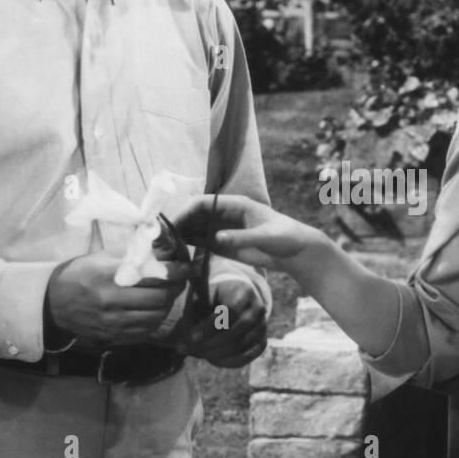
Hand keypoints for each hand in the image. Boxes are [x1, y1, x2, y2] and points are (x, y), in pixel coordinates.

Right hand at [45, 251, 192, 348]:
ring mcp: (113, 322)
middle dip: (176, 288)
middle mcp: (112, 301)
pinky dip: (155, 320)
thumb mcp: (102, 257)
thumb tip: (163, 250)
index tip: (185, 267)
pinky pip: (145, 331)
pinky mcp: (113, 336)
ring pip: (156, 316)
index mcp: (109, 276)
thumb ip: (132, 255)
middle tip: (180, 281)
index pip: (154, 276)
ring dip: (167, 305)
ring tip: (168, 295)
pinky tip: (154, 310)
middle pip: (160, 298)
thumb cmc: (78, 274)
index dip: (176, 272)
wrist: (52, 303)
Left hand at [169, 277, 268, 367]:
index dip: (210, 326)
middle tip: (186, 349)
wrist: (237, 298)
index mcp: (244, 292)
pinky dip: (226, 362)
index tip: (191, 337)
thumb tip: (186, 332)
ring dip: (213, 354)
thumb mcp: (205, 293)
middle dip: (208, 344)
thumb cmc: (215, 295)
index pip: (230, 311)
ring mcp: (262, 327)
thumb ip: (196, 307)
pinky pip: (245, 357)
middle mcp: (258, 309)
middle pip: (235, 333)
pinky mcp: (261, 342)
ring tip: (193, 353)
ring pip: (239, 347)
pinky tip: (210, 359)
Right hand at [170, 194, 320, 274]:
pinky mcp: (223, 244)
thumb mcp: (265, 237)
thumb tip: (216, 238)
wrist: (296, 252)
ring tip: (166, 248)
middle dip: (179, 224)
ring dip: (181, 236)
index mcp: (235, 204)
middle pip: (195, 215)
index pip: (204, 203)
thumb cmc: (285, 237)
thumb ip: (241, 238)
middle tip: (163, 239)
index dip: (187, 210)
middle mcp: (225, 214)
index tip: (174, 223)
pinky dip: (189, 246)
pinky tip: (178, 254)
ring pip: (195, 228)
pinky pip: (201, 242)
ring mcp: (222, 229)